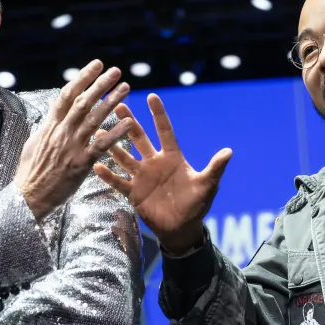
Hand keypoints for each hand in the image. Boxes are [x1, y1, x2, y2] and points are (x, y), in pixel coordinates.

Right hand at [16, 59, 133, 221]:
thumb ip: (47, 125)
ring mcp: (72, 147)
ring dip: (111, 101)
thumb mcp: (35, 142)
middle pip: (83, 102)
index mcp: (50, 125)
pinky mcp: (81, 163)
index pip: (67, 95)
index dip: (82, 78)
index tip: (95, 65)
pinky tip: (128, 123)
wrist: (29, 196)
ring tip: (126, 88)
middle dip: (100, 84)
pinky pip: (101, 145)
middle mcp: (62, 132)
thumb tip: (53, 109)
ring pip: (94, 119)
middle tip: (116, 71)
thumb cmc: (31, 172)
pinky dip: (115, 133)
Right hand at [93, 94, 231, 254]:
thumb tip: (229, 151)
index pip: (165, 131)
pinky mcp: (134, 193)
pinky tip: (96, 166)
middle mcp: (154, 163)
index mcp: (172, 157)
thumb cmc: (197, 204)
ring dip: (113, 146)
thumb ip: (215, 168)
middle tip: (118, 105)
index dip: (159, 115)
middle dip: (129, 122)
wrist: (182, 228)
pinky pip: (119, 182)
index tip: (152, 96)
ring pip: (125, 157)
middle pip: (140, 138)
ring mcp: (142, 177)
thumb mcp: (207, 185)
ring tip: (100, 132)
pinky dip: (108, 175)